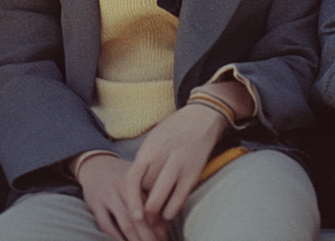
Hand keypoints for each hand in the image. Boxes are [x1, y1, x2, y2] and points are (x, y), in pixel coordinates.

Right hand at [77, 153, 160, 240]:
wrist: (96, 165)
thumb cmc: (124, 176)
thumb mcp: (138, 176)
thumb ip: (151, 193)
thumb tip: (166, 221)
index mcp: (138, 179)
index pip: (152, 204)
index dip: (160, 223)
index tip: (165, 236)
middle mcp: (123, 185)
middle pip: (141, 216)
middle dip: (150, 236)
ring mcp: (108, 194)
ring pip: (126, 222)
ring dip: (136, 239)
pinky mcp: (95, 203)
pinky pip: (106, 224)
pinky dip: (117, 237)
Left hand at [124, 102, 227, 224]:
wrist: (202, 116)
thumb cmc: (175, 130)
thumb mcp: (154, 139)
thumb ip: (145, 161)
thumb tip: (138, 188)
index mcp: (149, 148)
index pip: (133, 178)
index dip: (132, 199)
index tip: (134, 214)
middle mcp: (162, 156)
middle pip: (147, 190)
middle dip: (144, 207)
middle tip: (145, 218)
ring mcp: (178, 164)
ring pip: (160, 196)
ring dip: (157, 212)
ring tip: (155, 219)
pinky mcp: (193, 171)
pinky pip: (179, 197)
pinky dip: (172, 209)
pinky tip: (168, 214)